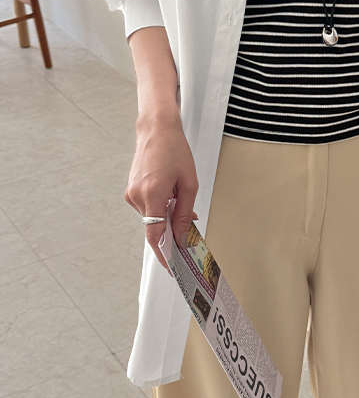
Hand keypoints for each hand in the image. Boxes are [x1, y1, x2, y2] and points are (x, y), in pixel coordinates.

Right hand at [124, 115, 198, 271]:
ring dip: (166, 216)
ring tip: (179, 197)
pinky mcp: (130, 191)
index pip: (155, 236)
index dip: (164, 254)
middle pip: (154, 228)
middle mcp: (136, 196)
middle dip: (171, 232)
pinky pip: (147, 208)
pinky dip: (159, 207)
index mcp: (152, 194)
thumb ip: (184, 213)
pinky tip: (169, 192)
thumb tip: (182, 236)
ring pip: (151, 217)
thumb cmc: (174, 150)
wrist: (157, 130)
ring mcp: (130, 194)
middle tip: (187, 232)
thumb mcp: (189, 183)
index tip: (172, 267)